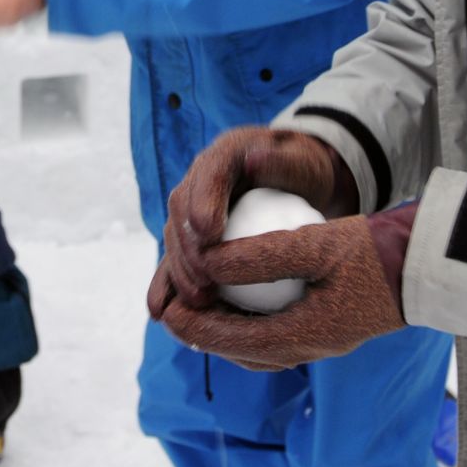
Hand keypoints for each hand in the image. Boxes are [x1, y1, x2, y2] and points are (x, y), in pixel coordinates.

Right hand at [146, 127, 358, 317]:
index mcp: (225, 153)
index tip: (208, 234)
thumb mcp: (302, 163)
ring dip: (180, 270)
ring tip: (197, 301)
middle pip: (181, 207)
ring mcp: (192, 206)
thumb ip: (281, 162)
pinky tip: (161, 313)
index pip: (208, 172)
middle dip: (187, 245)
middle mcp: (200, 177)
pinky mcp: (191, 233)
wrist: (296, 182)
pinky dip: (165, 284)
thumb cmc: (305, 172)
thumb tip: (254, 160)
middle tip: (204, 278)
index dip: (203, 202)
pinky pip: (175, 258)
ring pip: (174, 235)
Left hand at [157, 215, 406, 371]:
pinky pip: (279, 335)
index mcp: (303, 336)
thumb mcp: (314, 245)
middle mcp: (310, 348)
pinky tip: (243, 297)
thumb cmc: (375, 251)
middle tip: (174, 307)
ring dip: (226, 330)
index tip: (166, 307)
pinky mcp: (331, 327)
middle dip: (204, 333)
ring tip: (201, 304)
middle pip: (242, 351)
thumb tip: (207, 263)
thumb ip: (259, 256)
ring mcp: (323, 340)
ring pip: (259, 348)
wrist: (430, 265)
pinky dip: (252, 323)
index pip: (232, 341)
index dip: (193, 326)